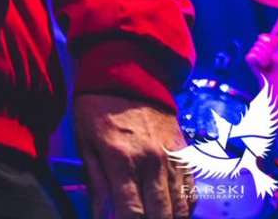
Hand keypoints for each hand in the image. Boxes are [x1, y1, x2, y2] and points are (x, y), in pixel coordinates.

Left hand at [74, 94, 194, 218]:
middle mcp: (151, 161)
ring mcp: (172, 158)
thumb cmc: (97, 109)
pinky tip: (172, 211)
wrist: (127, 73)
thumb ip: (96, 183)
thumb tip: (99, 216)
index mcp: (121, 159)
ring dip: (169, 218)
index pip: (132, 211)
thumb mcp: (85, 143)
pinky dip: (184, 206)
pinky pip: (191, 190)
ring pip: (180, 206)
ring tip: (154, 216)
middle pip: (160, 214)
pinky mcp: (185, 153)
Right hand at [245, 33, 277, 79]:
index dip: (266, 37)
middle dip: (267, 50)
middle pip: (260, 42)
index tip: (270, 40)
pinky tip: (262, 65)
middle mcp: (259, 48)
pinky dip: (259, 60)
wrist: (273, 78)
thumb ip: (277, 46)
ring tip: (268, 63)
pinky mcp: (248, 58)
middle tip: (271, 57)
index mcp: (266, 46)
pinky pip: (253, 55)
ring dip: (264, 57)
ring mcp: (253, 52)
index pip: (263, 36)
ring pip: (256, 48)